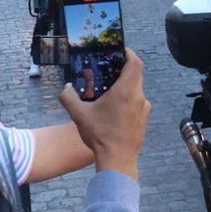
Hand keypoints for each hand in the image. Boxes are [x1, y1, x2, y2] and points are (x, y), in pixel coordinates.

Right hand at [59, 49, 149, 178]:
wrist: (118, 160)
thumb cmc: (100, 136)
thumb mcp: (79, 115)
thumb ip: (68, 97)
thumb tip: (65, 88)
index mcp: (126, 91)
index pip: (135, 63)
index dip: (128, 53)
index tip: (119, 50)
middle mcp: (139, 97)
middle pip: (136, 75)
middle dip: (123, 70)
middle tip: (109, 70)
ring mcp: (144, 109)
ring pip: (137, 89)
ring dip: (125, 87)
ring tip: (109, 92)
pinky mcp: (144, 119)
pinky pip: (138, 102)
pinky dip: (128, 100)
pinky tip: (114, 110)